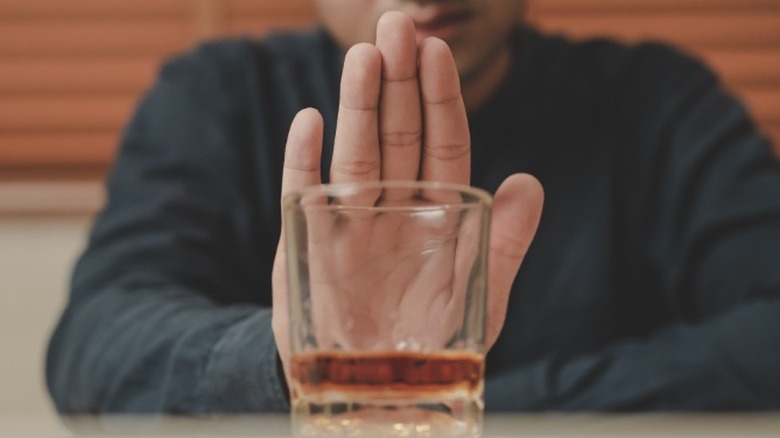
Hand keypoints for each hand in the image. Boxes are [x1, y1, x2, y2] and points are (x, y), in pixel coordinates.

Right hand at [271, 12, 542, 381]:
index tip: (438, 52)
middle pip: (398, 133)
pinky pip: (302, 194)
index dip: (441, 98)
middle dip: (399, 80)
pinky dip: (303, 161)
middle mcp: (394, 205)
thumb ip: (506, 241)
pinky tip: (309, 122)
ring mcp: (350, 221)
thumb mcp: (482, 296)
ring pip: (354, 151)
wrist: (376, 387)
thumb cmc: (433, 343)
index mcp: (438, 210)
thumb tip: (530, 181)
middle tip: (395, 24)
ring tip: (364, 59)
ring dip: (357, 106)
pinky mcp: (308, 242)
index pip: (443, 142)